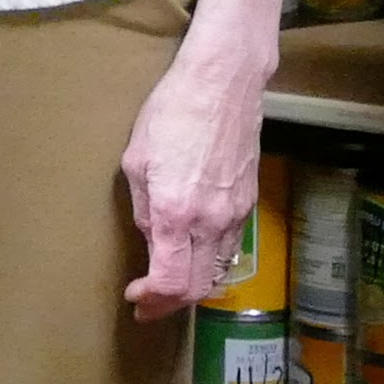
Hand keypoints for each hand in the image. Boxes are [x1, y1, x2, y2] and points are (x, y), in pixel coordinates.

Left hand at [118, 0, 296, 318]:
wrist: (224, 80)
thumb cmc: (171, 111)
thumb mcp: (137, 161)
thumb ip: (144, 208)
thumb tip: (152, 237)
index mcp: (177, 214)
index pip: (171, 284)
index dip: (152, 301)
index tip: (135, 297)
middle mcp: (211, 222)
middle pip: (198, 287)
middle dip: (170, 302)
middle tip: (147, 302)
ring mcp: (236, 214)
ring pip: (218, 270)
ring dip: (192, 285)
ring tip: (168, 282)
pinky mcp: (249, 201)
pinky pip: (230, 247)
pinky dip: (210, 262)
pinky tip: (193, 253)